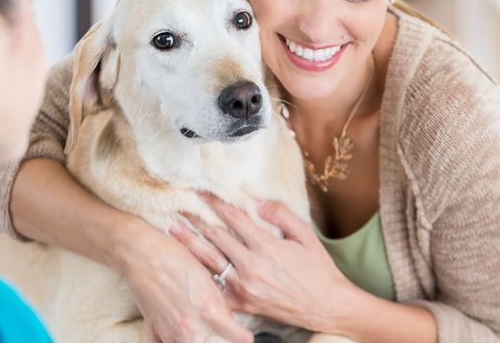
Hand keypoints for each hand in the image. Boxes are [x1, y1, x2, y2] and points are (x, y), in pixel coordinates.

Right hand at [112, 216, 253, 342]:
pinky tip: (173, 336)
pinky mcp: (153, 329)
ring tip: (197, 331)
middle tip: (219, 331)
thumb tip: (225, 314)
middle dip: (218, 341)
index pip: (238, 337)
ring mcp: (170, 331)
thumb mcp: (207, 276)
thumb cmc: (175, 257)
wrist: (142, 253)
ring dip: (193, 341)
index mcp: (209, 311)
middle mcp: (190, 328)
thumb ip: (218, 301)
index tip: (245, 337)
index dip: (244, 337)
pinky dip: (168, 342)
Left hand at [169, 195, 356, 332]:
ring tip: (173, 229)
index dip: (215, 202)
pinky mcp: (242, 303)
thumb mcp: (306, 235)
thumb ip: (281, 215)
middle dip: (196, 219)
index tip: (200, 191)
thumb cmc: (318, 269)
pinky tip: (188, 267)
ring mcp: (244, 286)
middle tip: (179, 206)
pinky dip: (202, 277)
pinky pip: (217, 289)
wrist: (325, 306)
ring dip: (190, 243)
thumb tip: (258, 202)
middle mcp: (251, 266)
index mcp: (266, 246)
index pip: (233, 217)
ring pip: (210, 261)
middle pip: (215, 236)